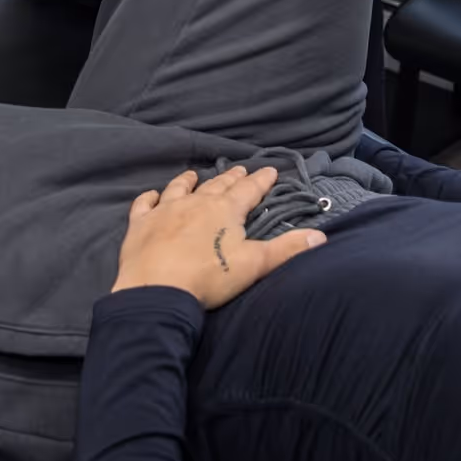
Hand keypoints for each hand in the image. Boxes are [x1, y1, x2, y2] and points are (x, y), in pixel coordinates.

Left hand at [110, 166, 324, 310]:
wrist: (157, 289)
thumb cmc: (209, 277)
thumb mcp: (255, 264)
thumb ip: (287, 249)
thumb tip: (320, 236)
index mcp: (225, 210)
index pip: (248, 190)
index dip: (261, 180)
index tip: (270, 170)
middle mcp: (196, 202)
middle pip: (217, 185)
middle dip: (231, 178)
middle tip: (240, 170)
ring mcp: (165, 211)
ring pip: (179, 188)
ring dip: (189, 180)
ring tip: (194, 174)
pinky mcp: (141, 225)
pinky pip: (144, 204)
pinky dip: (149, 198)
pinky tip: (152, 195)